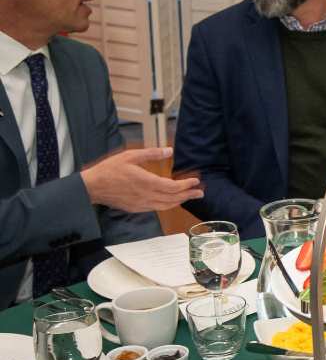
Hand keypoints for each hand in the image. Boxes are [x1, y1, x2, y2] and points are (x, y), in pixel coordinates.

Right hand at [79, 147, 202, 212]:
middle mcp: (146, 196)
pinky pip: (156, 208)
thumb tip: (169, 150)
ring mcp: (141, 204)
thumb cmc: (109, 170)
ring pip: (166, 206)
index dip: (186, 185)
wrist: (91, 187)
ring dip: (180, 201)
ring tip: (189, 196)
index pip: (173, 187)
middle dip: (188, 195)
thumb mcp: (131, 156)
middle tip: (200, 192)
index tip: (195, 181)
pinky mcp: (135, 208)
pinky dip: (167, 205)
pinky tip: (171, 201)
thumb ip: (151, 154)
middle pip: (173, 198)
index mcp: (146, 182)